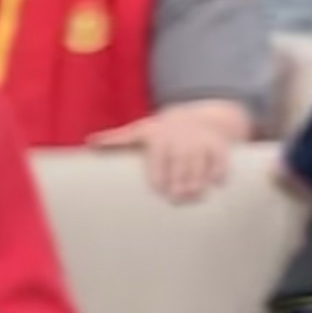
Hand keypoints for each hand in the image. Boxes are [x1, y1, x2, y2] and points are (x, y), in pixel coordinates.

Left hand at [87, 98, 253, 201]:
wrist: (198, 114)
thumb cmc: (161, 130)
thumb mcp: (138, 130)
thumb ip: (116, 139)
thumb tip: (88, 142)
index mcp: (159, 136)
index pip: (159, 156)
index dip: (160, 172)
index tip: (159, 189)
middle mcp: (181, 138)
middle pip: (180, 160)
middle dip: (180, 179)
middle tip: (177, 198)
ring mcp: (201, 142)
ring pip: (201, 161)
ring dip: (198, 179)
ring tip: (193, 196)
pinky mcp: (219, 146)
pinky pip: (222, 159)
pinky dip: (221, 170)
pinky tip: (217, 184)